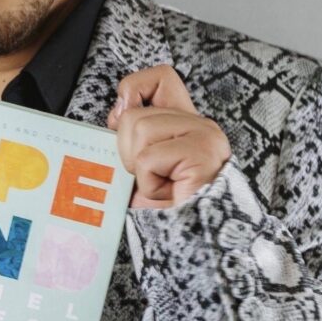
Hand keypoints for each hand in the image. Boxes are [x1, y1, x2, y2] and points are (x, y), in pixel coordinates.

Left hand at [106, 64, 230, 208]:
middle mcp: (199, 124)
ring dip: (138, 170)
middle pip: (134, 115)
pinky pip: (148, 158)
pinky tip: (169, 194)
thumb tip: (116, 114)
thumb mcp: (139, 166)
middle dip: (127, 152)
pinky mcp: (202, 153)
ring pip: (139, 131)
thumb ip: (130, 136)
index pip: (161, 77)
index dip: (133, 89)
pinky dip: (149, 184)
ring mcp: (204, 136)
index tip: (122, 119)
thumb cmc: (166, 210)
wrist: (193, 243)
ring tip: (162, 186)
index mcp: (184, 122)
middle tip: (151, 177)